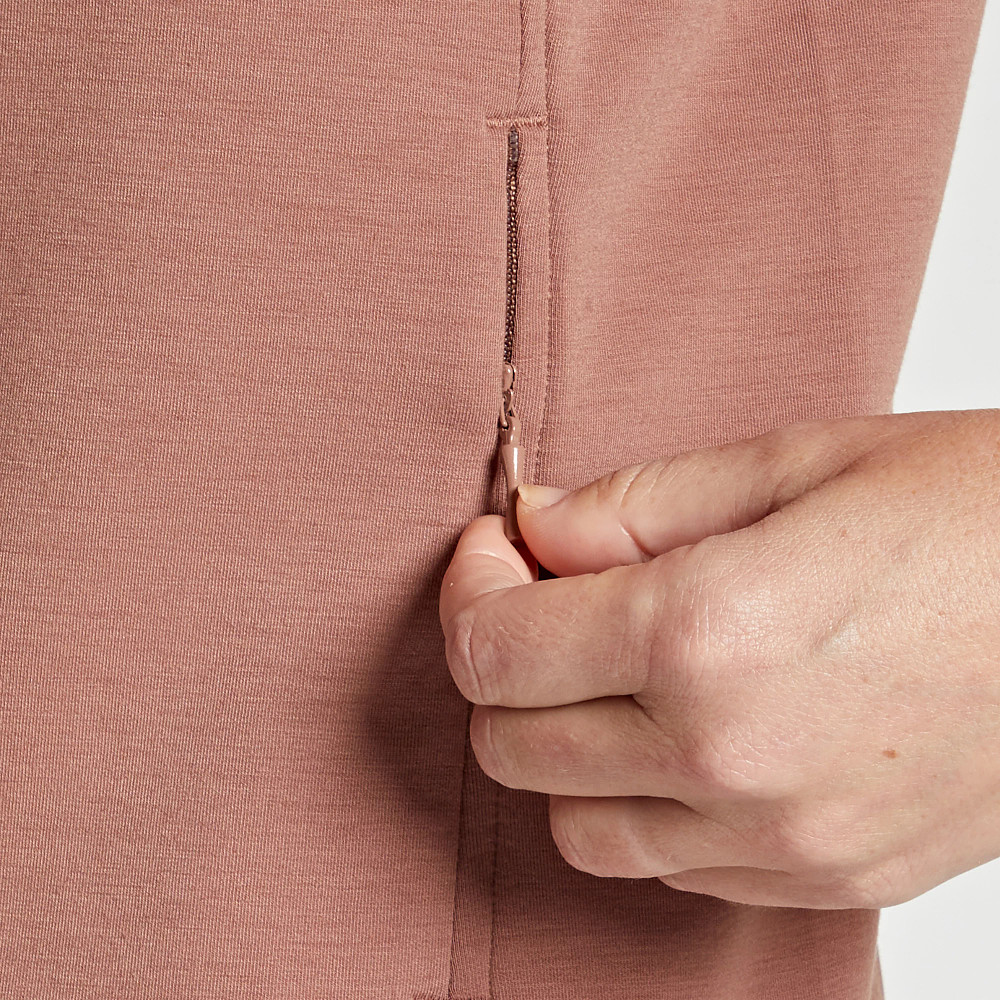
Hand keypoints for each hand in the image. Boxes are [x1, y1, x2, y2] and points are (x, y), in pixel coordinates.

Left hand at [438, 409, 999, 908]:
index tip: (498, 551)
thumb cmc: (974, 509)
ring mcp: (781, 837)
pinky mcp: (829, 879)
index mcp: (707, 632)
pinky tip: (684, 735)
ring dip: (562, 748)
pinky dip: (642, 804)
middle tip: (545, 600)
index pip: (493, 651)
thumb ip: (634, 503)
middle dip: (503, 666)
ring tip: (610, 675)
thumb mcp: (789, 463)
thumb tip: (534, 526)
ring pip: (576, 826)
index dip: (471, 590)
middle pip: (512, 745)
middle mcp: (730, 754)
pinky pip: (670, 867)